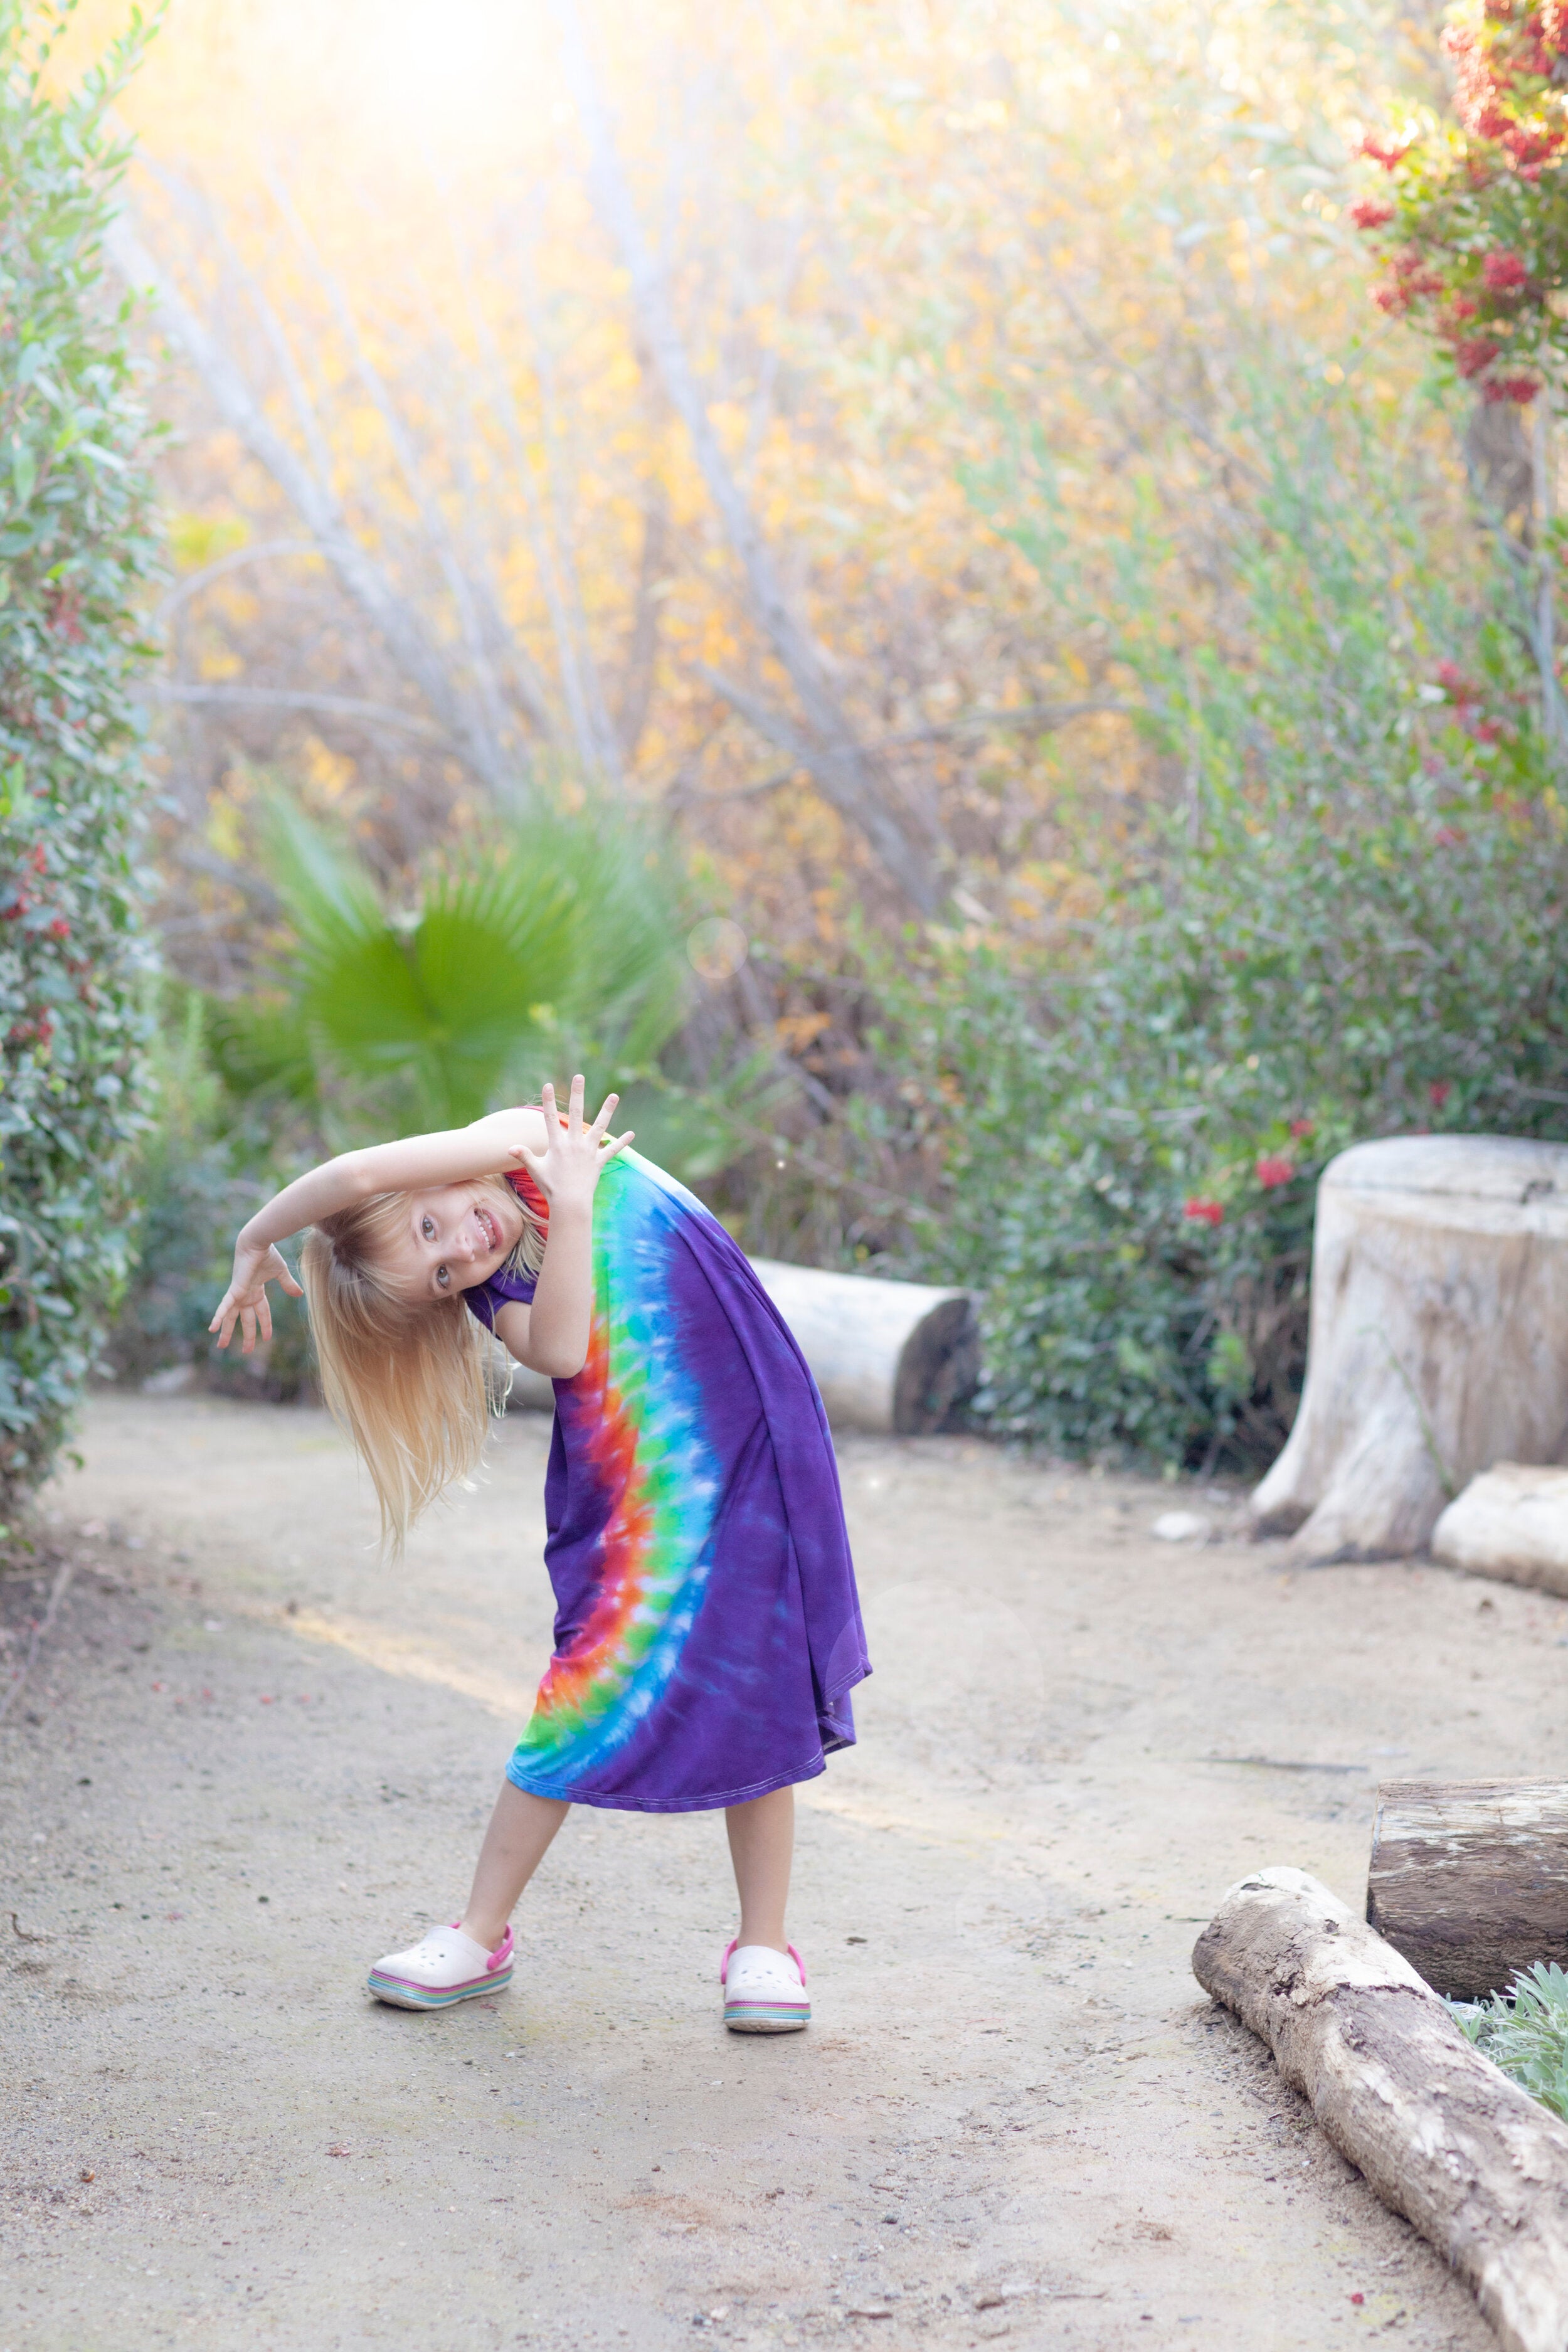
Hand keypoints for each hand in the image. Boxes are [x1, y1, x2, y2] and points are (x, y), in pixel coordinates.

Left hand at [209, 1238, 304, 1354]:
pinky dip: (218, 1317)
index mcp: (256, 1291)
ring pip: (231, 1317)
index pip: (262, 1313)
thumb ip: (287, 1285)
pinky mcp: (234, 1291)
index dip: (265, 1325)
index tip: (267, 1338)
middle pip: (245, 1320)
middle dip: (246, 1335)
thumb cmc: (268, 1254)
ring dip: (226, 1332)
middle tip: (245, 1351)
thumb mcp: (280, 1273)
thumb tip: (300, 1294)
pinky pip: (224, 1307)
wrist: (258, 1242)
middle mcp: (246, 1295)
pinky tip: (212, 1329)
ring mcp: (239, 1294)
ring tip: (221, 1346)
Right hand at [510, 1076, 631, 1210]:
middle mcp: (575, 1143)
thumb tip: (510, 1147)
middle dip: (578, 1094)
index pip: (551, 1118)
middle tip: (580, 1077)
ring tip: (614, 1095)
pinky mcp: (599, 1162)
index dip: (548, 1101)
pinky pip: (612, 1150)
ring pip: (600, 1126)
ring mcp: (589, 1151)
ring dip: (607, 1110)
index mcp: (558, 1144)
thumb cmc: (551, 1187)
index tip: (548, 1085)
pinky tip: (632, 1134)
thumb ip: (524, 1156)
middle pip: (577, 1114)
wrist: (570, 1203)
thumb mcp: (535, 1170)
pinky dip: (622, 1142)